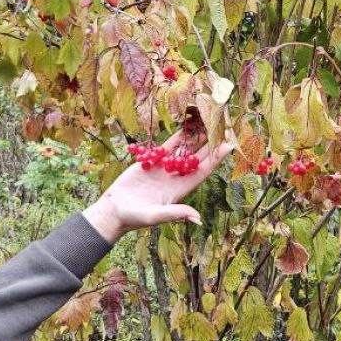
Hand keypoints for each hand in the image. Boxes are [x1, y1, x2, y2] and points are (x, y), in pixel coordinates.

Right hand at [82, 134, 231, 242]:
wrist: (113, 211)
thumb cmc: (134, 218)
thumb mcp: (155, 216)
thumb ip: (175, 214)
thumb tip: (197, 218)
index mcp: (181, 190)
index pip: (203, 171)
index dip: (216, 158)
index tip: (228, 145)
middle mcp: (176, 178)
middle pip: (197, 157)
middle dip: (209, 143)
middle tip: (221, 127)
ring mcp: (164, 169)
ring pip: (183, 149)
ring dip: (194, 137)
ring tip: (206, 121)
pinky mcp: (151, 163)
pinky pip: (167, 147)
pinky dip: (176, 137)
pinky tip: (185, 126)